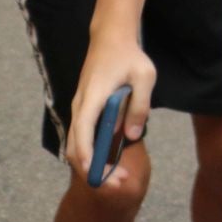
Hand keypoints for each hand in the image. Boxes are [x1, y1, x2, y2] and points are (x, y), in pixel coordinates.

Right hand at [65, 35, 156, 184]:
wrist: (110, 38)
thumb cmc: (129, 56)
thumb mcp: (145, 77)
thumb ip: (140, 106)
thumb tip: (131, 136)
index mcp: (92, 98)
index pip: (83, 133)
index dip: (88, 157)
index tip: (98, 176)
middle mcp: (80, 106)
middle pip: (76, 146)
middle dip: (93, 170)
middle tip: (118, 183)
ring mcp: (80, 109)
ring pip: (77, 144)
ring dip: (93, 163)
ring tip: (119, 175)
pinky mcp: (85, 110)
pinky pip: (83, 136)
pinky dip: (93, 152)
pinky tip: (112, 160)